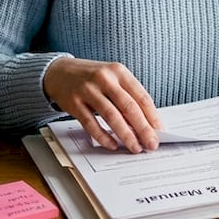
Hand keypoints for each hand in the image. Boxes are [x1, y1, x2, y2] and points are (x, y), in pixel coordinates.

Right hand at [43, 57, 162, 152]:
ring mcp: (88, 90)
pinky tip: (112, 145)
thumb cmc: (91, 78)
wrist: (59, 71)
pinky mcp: (74, 103)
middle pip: (129, 107)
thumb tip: (146, 123)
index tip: (160, 131)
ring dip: (126, 135)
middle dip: (143, 129)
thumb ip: (127, 96)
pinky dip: (103, 136)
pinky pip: (91, 124)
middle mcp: (104, 79)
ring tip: (135, 147)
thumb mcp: (112, 78)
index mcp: (119, 72)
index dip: (152, 116)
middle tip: (151, 144)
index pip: (141, 96)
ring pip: (112, 116)